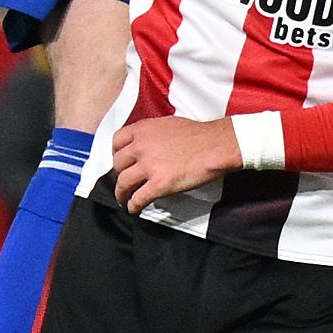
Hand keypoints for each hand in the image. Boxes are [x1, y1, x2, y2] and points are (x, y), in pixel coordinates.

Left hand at [109, 116, 247, 207]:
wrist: (216, 145)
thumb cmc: (199, 135)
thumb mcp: (168, 124)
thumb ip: (152, 134)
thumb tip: (148, 144)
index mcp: (143, 130)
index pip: (117, 141)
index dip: (116, 153)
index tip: (120, 160)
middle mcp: (141, 147)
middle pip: (118, 164)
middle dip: (119, 174)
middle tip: (125, 180)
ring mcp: (148, 166)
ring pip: (123, 183)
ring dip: (122, 193)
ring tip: (124, 198)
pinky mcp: (158, 184)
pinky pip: (138, 198)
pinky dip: (133, 205)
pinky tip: (134, 208)